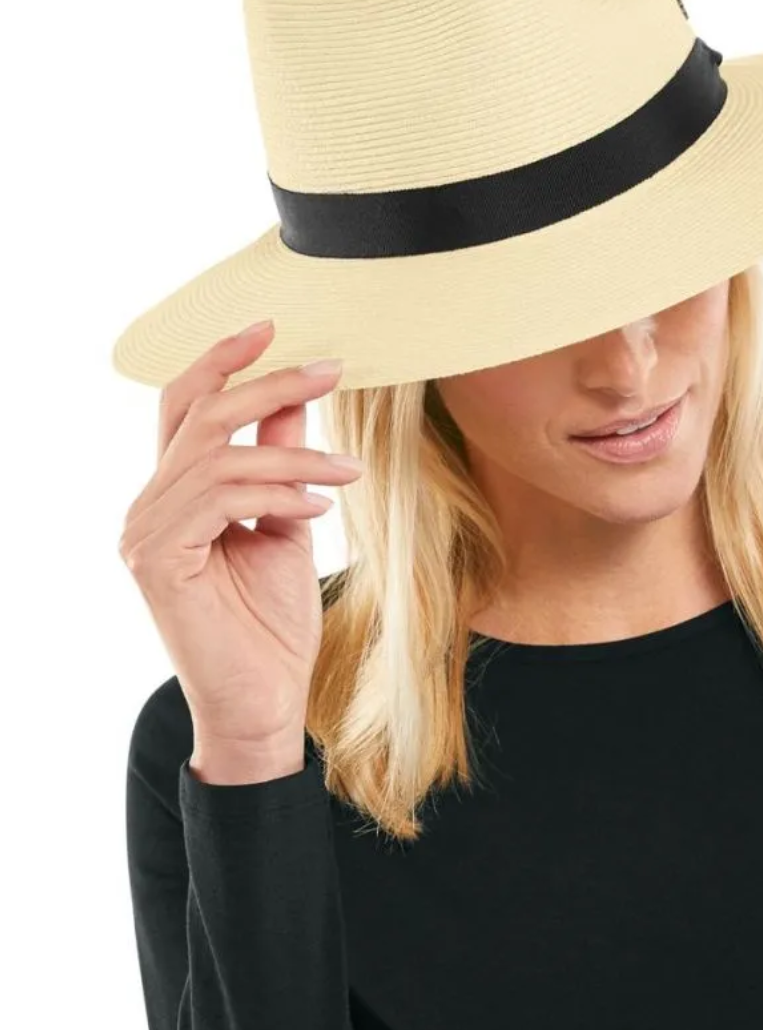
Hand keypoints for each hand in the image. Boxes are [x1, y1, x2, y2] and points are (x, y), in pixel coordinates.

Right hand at [118, 320, 361, 745]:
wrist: (263, 702)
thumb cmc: (271, 624)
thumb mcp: (285, 522)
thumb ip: (279, 460)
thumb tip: (294, 397)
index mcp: (172, 494)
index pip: (183, 407)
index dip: (220, 361)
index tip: (271, 327)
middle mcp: (147, 507)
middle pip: (200, 415)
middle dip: (268, 383)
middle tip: (331, 368)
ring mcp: (145, 533)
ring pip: (218, 455)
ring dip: (293, 454)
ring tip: (350, 471)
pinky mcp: (158, 559)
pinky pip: (221, 497)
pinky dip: (277, 491)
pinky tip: (319, 503)